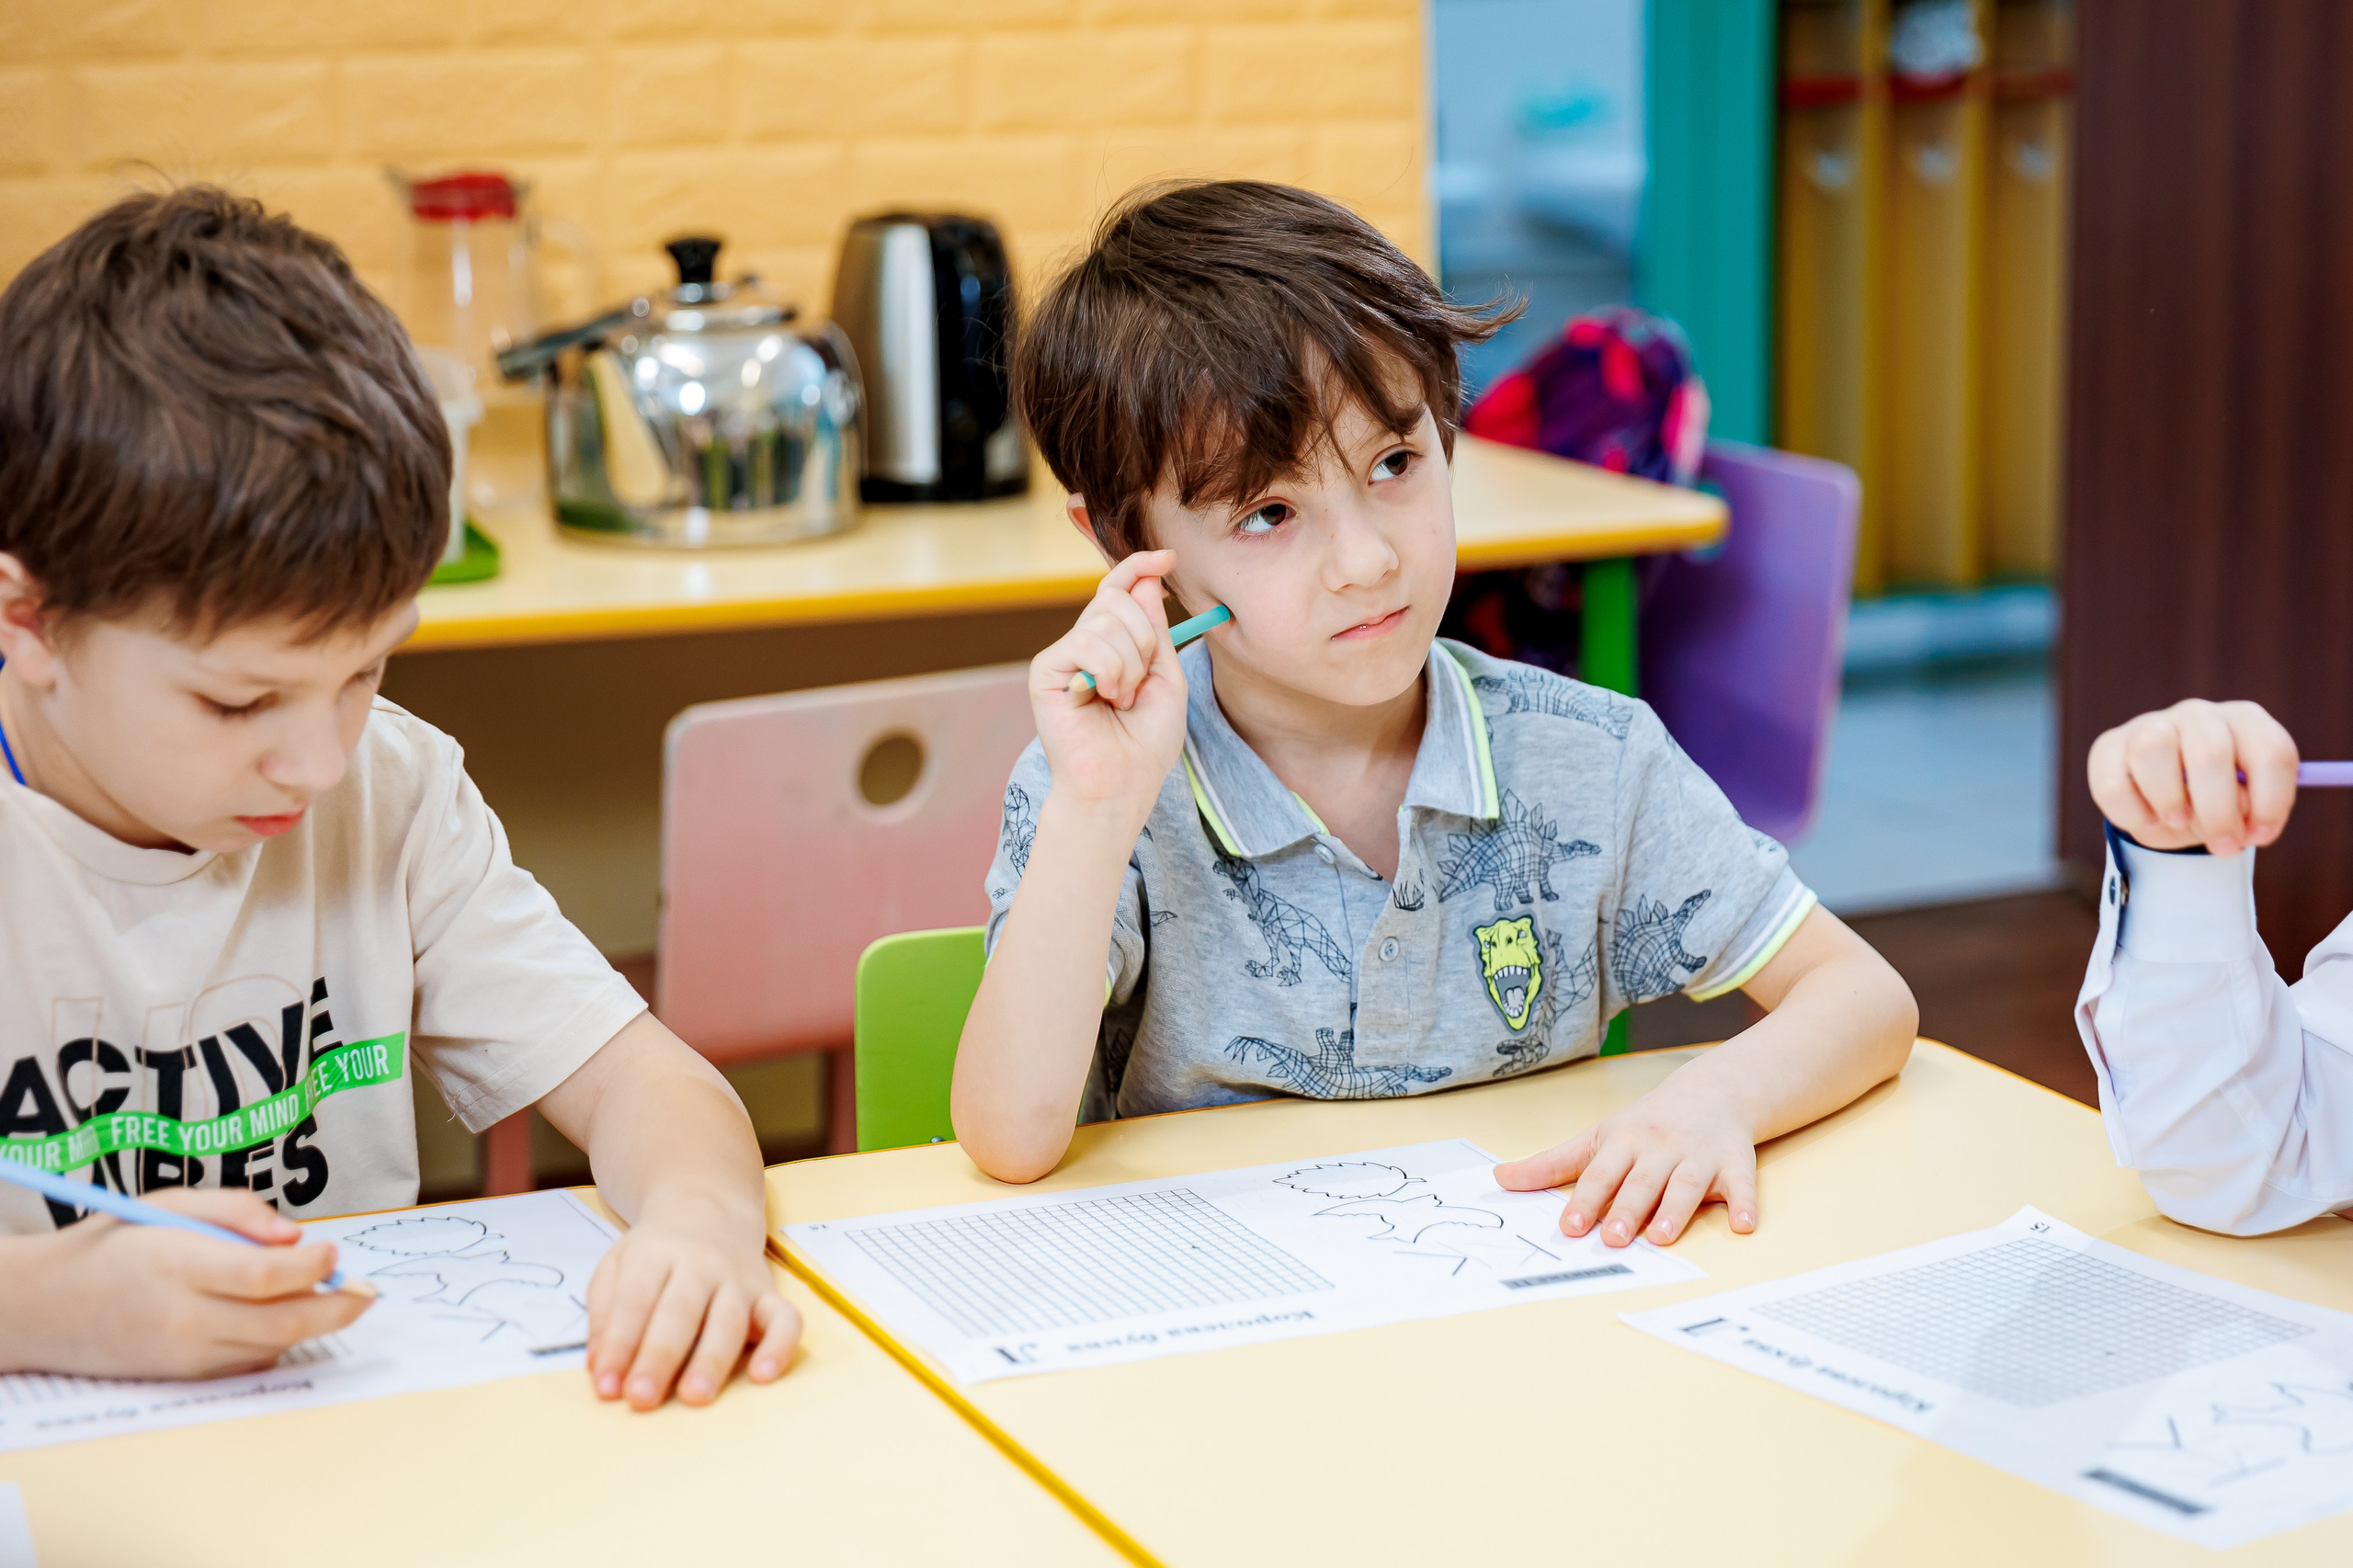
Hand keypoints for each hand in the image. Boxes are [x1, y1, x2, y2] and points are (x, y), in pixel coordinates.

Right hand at [0, 1187, 375, 1379]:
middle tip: (366, 1291)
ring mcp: (183, 1355)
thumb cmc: (112, 1244)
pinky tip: (272, 1314)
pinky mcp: (184, 1376)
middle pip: (282, 1323)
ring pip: (272, 1346)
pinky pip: (248, 1361)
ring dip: (311, 1323)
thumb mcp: (169, 1202)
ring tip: (325, 1294)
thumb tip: (296, 1236)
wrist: (44, 1307)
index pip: (265, 1276)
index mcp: (178, 1265)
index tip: (334, 1251)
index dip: (314, 1266)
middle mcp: (182, 1317)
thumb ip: (237, 1211)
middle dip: (338, 1309)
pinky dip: (275, 1340)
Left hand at [585, 1203, 799, 1410]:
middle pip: (681, 1311)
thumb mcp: (617, 1268)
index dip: (620, 1344)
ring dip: (712, 1360)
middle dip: (660, 1357)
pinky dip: (780, 1347)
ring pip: (729, 1319)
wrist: (708, 1208)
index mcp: (654, 1254)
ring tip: (694, 1397)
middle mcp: (700, 1264)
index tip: (607, 1387)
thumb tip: (600, 1367)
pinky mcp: (769, 1294)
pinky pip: (786, 1319)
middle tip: (642, 1399)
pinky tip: (763, 1376)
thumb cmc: (656, 1252)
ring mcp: (738, 1279)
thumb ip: (605, 1316)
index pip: (635, 1300)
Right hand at [1030, 551, 1188, 813]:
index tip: (1168, 559)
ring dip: (1130, 664)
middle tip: (1140, 683)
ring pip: (1105, 621)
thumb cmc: (1145, 741)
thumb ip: (1155, 629)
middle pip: (1117, 598)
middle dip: (1144, 638)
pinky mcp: (1046, 669)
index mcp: (1112, 644)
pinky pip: (1086, 642)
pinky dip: (1109, 672)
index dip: (1138, 567)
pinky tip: (1103, 699)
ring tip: (1122, 700)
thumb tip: (1146, 577)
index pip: (1119, 590)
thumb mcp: (1164, 677)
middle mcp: (1084, 644)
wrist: (1121, 784)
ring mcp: (1063, 655)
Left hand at [1494, 1072, 1758, 1246]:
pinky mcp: (1735, 1163)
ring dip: (1675, 1210)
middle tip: (1612, 1239)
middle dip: (1627, 1209)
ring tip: (1661, 1237)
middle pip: (1642, 1181)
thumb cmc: (1646, 1124)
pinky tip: (1743, 1225)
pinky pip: (1742, 1185)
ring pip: (1685, 1184)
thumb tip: (1499, 1179)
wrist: (1712, 1091)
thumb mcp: (1597, 1138)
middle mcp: (1660, 1148)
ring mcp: (1698, 1156)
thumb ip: (1552, 1164)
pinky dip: (1745, 1204)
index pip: (1600, 1174)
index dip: (1585, 1200)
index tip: (1570, 1227)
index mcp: (1624, 1142)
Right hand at [2088, 698, 2297, 855]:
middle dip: (2218, 812)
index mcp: (2246, 722)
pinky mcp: (2109, 747)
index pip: (2271, 752)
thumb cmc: (2216, 799)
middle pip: (2210, 753)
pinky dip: (2131, 812)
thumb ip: (2248, 809)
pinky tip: (2146, 821)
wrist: (2168, 798)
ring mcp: (2150, 725)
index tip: (2260, 837)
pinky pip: (2112, 781)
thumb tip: (2235, 815)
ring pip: (2153, 749)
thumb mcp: (2243, 806)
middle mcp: (2200, 714)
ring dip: (2169, 798)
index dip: (2270, 802)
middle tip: (2222, 846)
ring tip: (2178, 822)